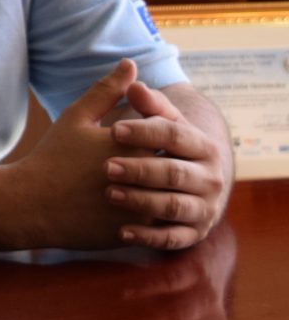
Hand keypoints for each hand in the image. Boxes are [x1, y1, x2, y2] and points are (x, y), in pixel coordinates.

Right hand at [12, 59, 154, 248]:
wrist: (33, 203)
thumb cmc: (54, 155)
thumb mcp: (78, 116)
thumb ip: (108, 90)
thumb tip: (131, 64)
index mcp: (135, 146)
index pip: (171, 134)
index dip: (165, 131)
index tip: (155, 129)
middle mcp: (143, 180)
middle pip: (176, 167)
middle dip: (172, 162)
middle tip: (161, 158)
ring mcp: (139, 211)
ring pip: (171, 198)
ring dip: (167, 190)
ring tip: (156, 183)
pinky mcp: (132, 234)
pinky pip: (157, 226)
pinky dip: (156, 215)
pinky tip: (144, 206)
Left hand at [105, 80, 232, 249]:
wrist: (192, 182)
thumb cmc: (167, 145)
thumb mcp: (162, 122)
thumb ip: (148, 103)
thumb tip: (132, 79)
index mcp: (205, 146)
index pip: (175, 135)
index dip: (144, 132)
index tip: (113, 130)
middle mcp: (212, 179)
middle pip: (174, 173)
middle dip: (140, 170)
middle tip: (107, 167)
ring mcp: (205, 208)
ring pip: (172, 206)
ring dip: (141, 201)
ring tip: (110, 194)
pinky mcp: (194, 234)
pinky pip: (172, 239)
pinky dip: (148, 237)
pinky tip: (122, 231)